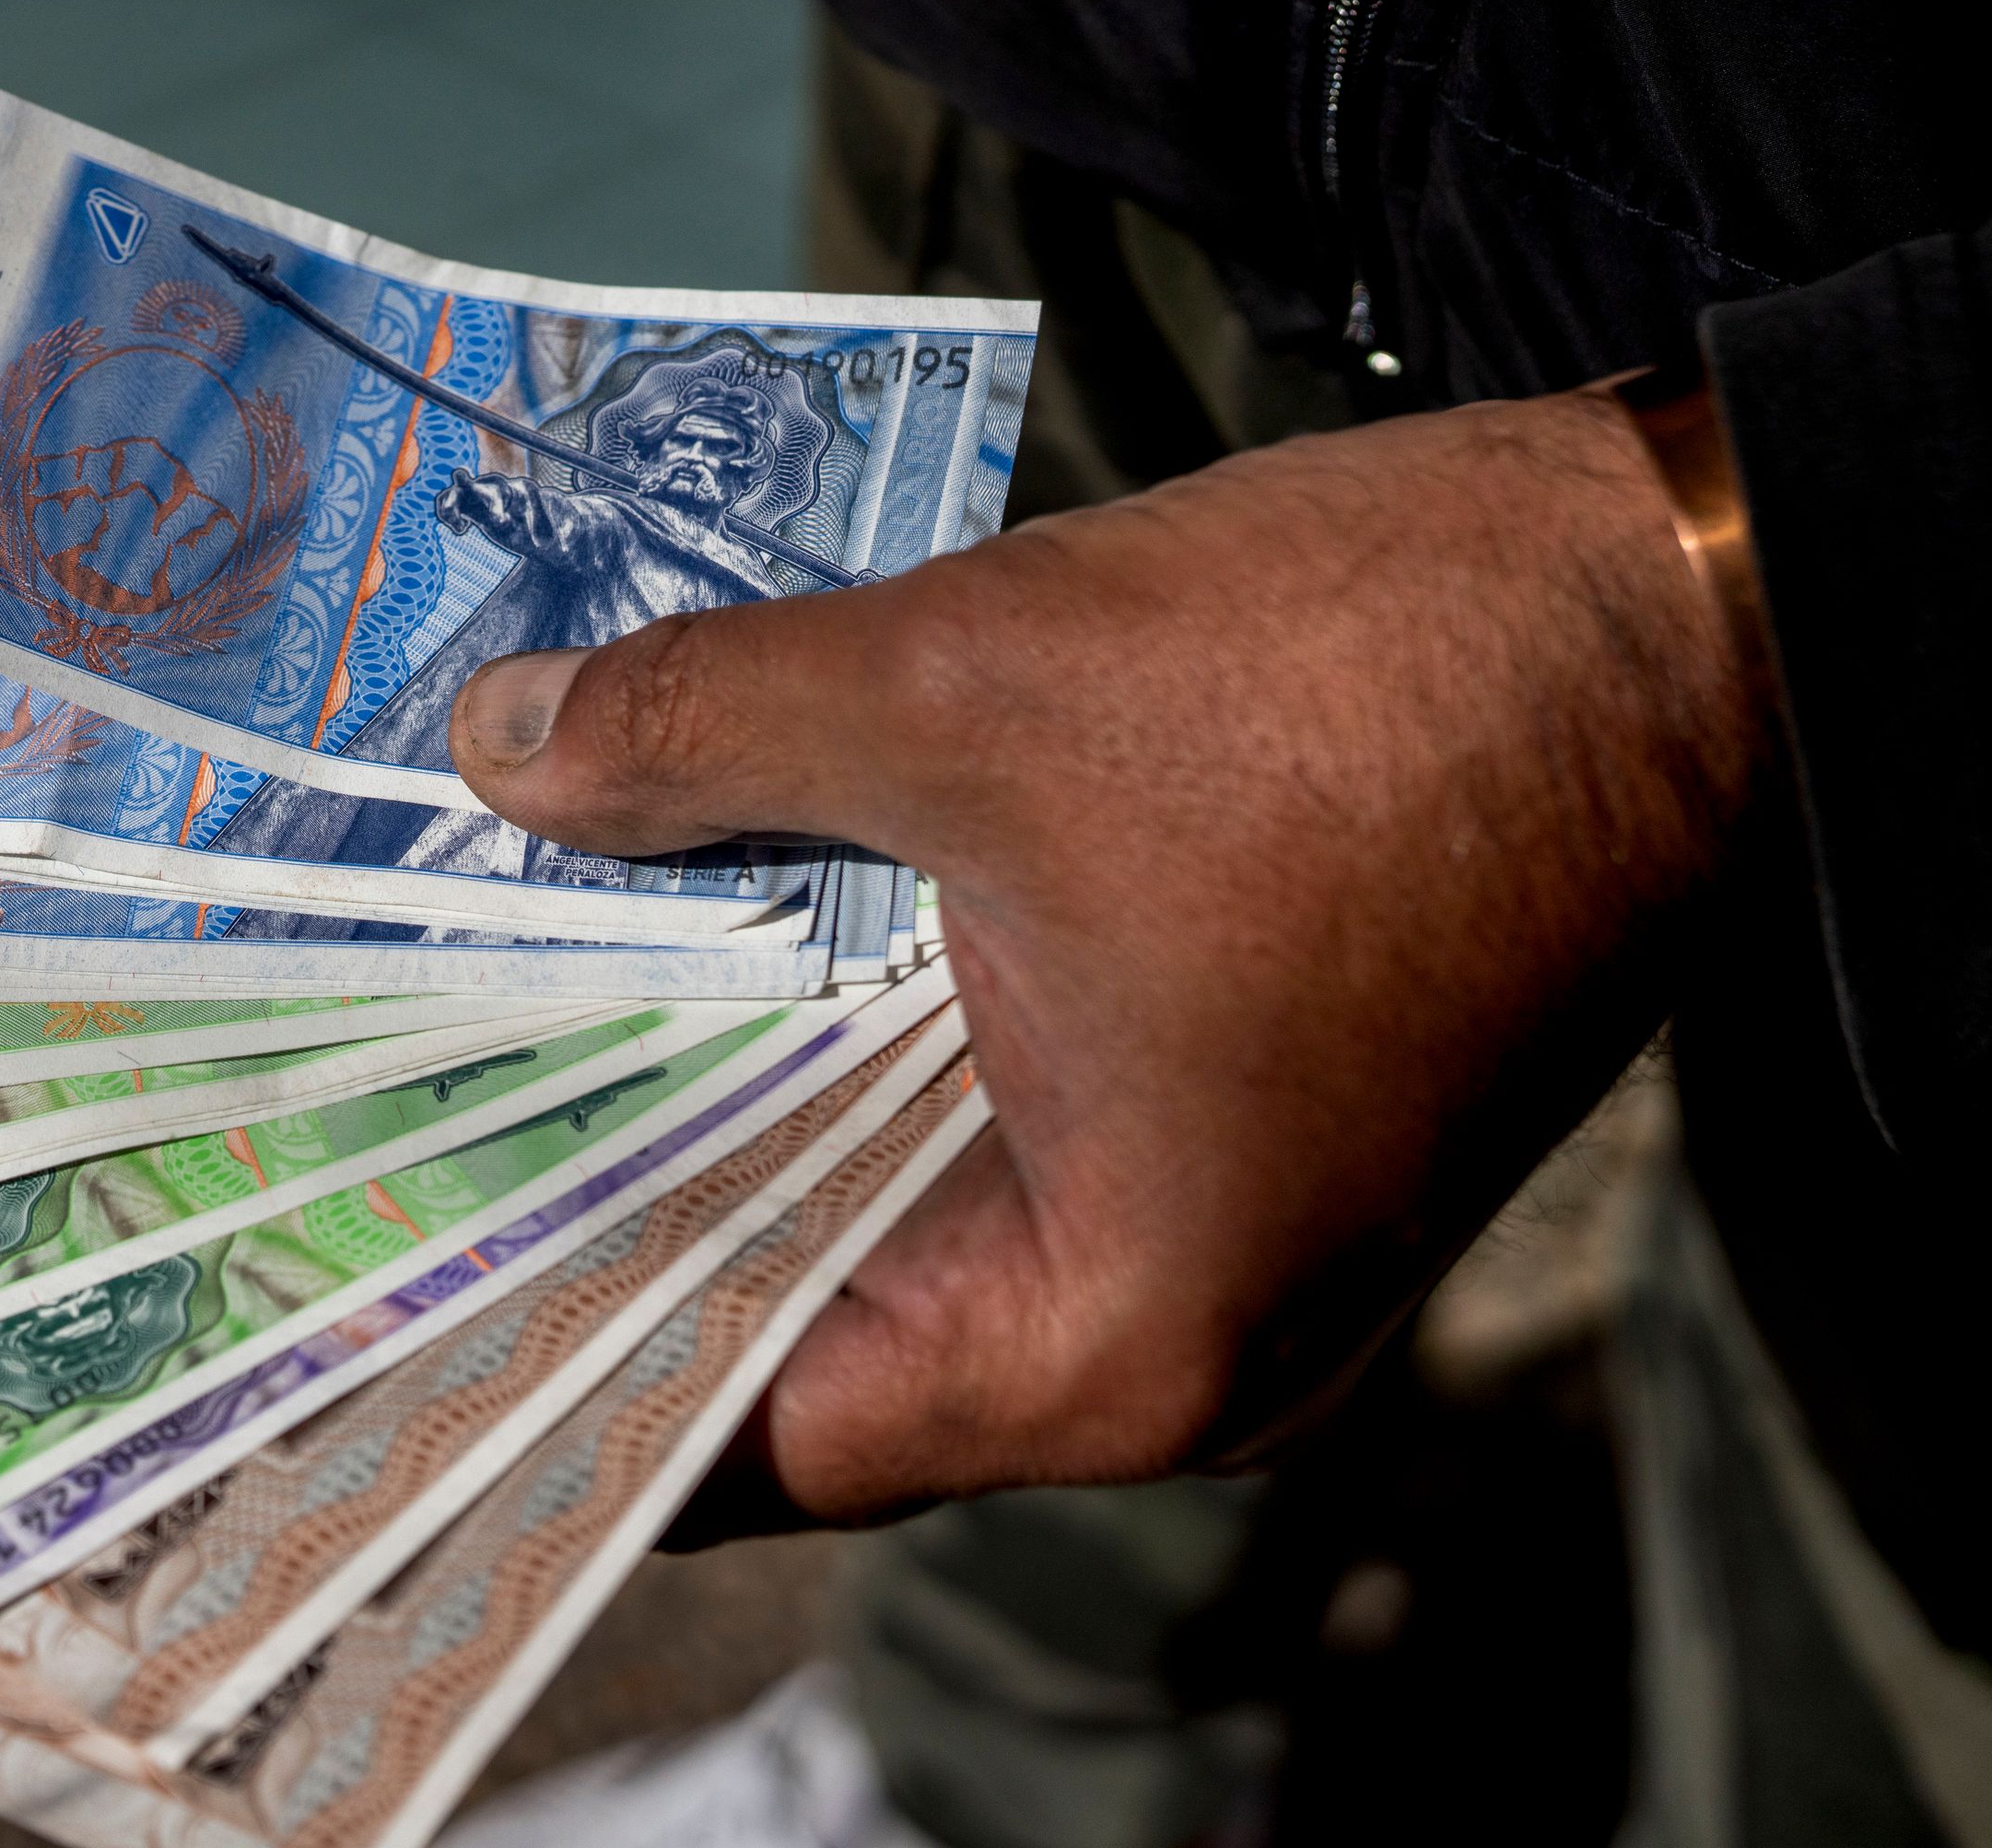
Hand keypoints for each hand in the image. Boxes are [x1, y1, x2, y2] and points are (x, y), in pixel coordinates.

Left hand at [447, 394, 1769, 1526]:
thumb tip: (495, 752)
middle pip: (789, 1309)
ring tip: (468, 998)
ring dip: (705, 1089)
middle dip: (589, 1191)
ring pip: (877, 1194)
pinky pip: (968, 1111)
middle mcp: (1157, 1341)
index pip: (734, 1424)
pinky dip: (830, 1031)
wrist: (1671, 596)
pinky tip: (670, 922)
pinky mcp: (1219, 1115)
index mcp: (1104, 1337)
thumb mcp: (968, 685)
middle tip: (362, 1103)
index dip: (530, 1346)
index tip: (347, 1267)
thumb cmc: (1362, 683)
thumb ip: (698, 735)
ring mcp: (1201, 1233)